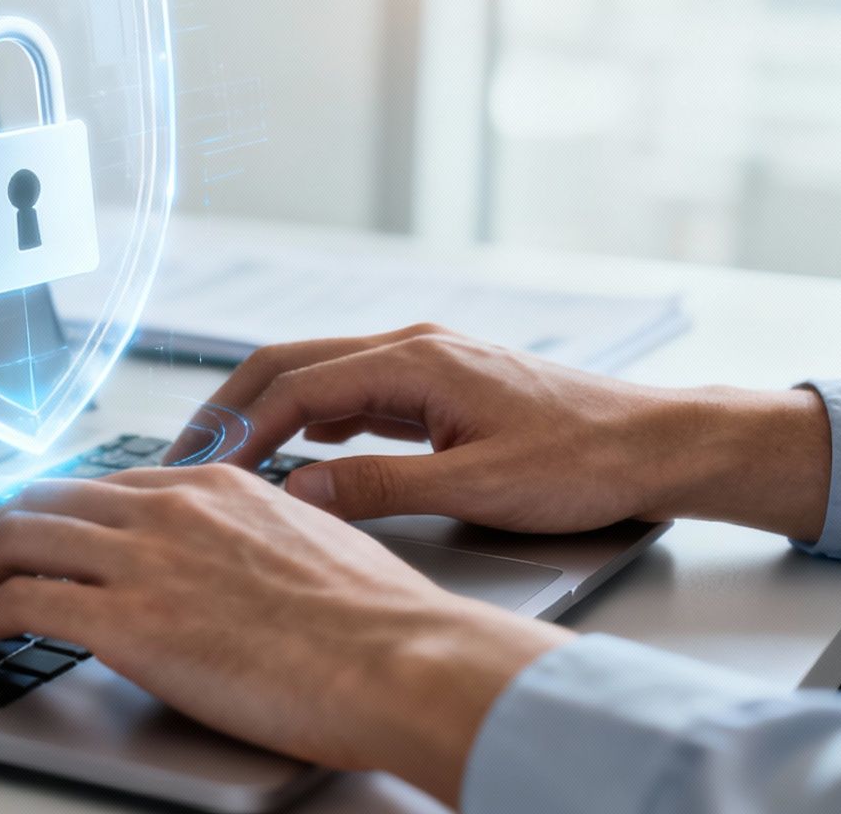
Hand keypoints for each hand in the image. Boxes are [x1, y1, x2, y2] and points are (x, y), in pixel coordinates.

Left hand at [0, 466, 569, 803]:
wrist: (406, 659)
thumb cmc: (383, 625)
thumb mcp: (315, 548)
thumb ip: (256, 543)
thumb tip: (235, 570)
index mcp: (215, 486)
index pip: (104, 487)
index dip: (53, 514)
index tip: (30, 540)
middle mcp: (170, 507)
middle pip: (42, 500)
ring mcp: (144, 559)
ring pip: (13, 538)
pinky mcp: (127, 620)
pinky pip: (16, 601)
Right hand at [165, 325, 832, 540]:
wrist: (658, 443)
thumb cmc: (583, 461)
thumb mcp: (474, 488)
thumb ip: (377, 489)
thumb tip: (294, 493)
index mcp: (414, 360)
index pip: (295, 386)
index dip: (239, 427)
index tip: (199, 466)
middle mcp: (411, 347)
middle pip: (289, 364)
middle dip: (230, 407)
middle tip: (182, 455)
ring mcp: (423, 363)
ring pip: (317, 377)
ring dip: (266, 413)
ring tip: (223, 458)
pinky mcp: (436, 386)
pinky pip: (351, 395)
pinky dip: (309, 421)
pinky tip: (295, 455)